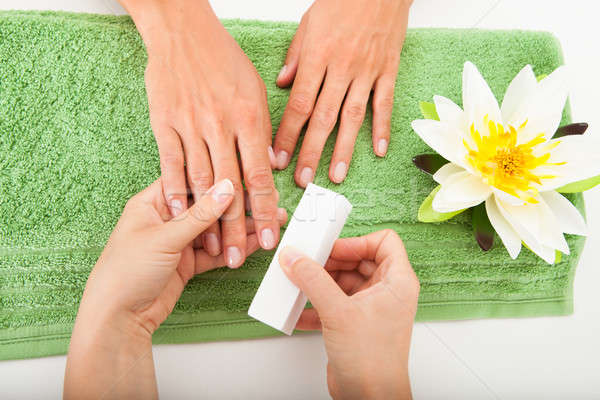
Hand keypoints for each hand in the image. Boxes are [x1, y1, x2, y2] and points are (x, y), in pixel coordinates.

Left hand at [64, 178, 286, 398]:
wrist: (118, 318)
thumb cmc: (125, 272)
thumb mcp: (164, 237)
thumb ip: (200, 214)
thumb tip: (227, 187)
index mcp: (152, 202)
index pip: (191, 181)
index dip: (219, 178)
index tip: (247, 176)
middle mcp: (167, 218)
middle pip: (207, 206)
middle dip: (237, 206)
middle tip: (267, 202)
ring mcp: (178, 241)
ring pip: (215, 229)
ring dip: (241, 228)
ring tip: (271, 223)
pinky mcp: (187, 262)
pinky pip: (216, 251)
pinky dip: (235, 248)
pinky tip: (256, 242)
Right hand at [124, 0, 279, 266]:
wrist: (182, 33)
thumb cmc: (223, 60)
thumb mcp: (255, 91)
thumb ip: (264, 132)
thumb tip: (273, 165)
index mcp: (249, 119)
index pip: (260, 177)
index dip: (266, 212)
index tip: (271, 238)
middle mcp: (220, 127)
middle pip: (230, 189)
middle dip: (236, 229)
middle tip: (238, 260)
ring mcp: (189, 126)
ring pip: (200, 183)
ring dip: (205, 220)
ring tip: (212, 250)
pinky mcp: (164, 124)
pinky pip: (170, 164)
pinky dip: (174, 191)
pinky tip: (177, 216)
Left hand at [273, 0, 411, 185]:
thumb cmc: (342, 0)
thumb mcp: (309, 22)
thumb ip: (296, 56)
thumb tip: (282, 83)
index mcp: (318, 56)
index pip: (299, 103)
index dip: (287, 133)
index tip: (278, 158)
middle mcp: (341, 68)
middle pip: (323, 117)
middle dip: (310, 151)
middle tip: (302, 179)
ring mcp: (367, 71)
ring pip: (353, 117)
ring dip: (343, 149)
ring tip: (335, 175)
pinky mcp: (388, 70)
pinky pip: (385, 103)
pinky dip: (383, 128)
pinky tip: (378, 150)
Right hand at [279, 230, 418, 398]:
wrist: (369, 398)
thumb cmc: (373, 360)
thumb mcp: (338, 311)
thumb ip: (313, 280)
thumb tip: (295, 258)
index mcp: (397, 281)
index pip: (384, 242)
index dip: (356, 241)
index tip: (331, 247)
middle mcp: (387, 291)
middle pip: (358, 260)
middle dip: (330, 262)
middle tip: (307, 263)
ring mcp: (371, 308)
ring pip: (343, 281)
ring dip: (319, 283)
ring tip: (298, 284)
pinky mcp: (355, 323)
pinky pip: (334, 302)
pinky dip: (317, 304)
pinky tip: (299, 310)